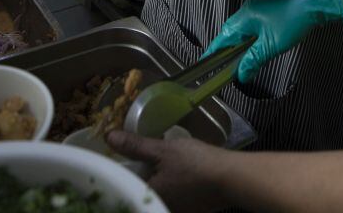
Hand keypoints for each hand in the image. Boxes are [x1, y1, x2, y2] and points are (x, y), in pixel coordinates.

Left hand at [107, 130, 230, 212]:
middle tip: (142, 155)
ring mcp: (177, 210)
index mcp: (149, 196)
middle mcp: (160, 207)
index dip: (124, 168)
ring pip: (159, 192)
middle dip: (141, 174)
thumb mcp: (163, 150)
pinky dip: (173, 184)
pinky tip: (178, 171)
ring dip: (158, 179)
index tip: (125, 155)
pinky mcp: (191, 209)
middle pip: (142, 190)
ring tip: (159, 160)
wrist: (233, 178)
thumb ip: (135, 146)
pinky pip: (174, 195)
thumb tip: (108, 137)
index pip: (125, 184)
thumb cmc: (196, 164)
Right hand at [201, 0, 342, 82]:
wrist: (314, 4)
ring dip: (241, 45)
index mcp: (244, 17)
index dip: (213, 52)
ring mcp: (258, 7)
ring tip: (242, 61)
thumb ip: (253, 61)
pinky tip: (257, 48)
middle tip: (225, 67)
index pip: (222, 38)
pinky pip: (253, 25)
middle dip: (228, 51)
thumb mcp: (270, 47)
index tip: (205, 63)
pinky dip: (251, 38)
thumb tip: (241, 74)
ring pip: (243, 29)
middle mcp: (248, 10)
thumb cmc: (293, 21)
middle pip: (231, 33)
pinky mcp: (268, 9)